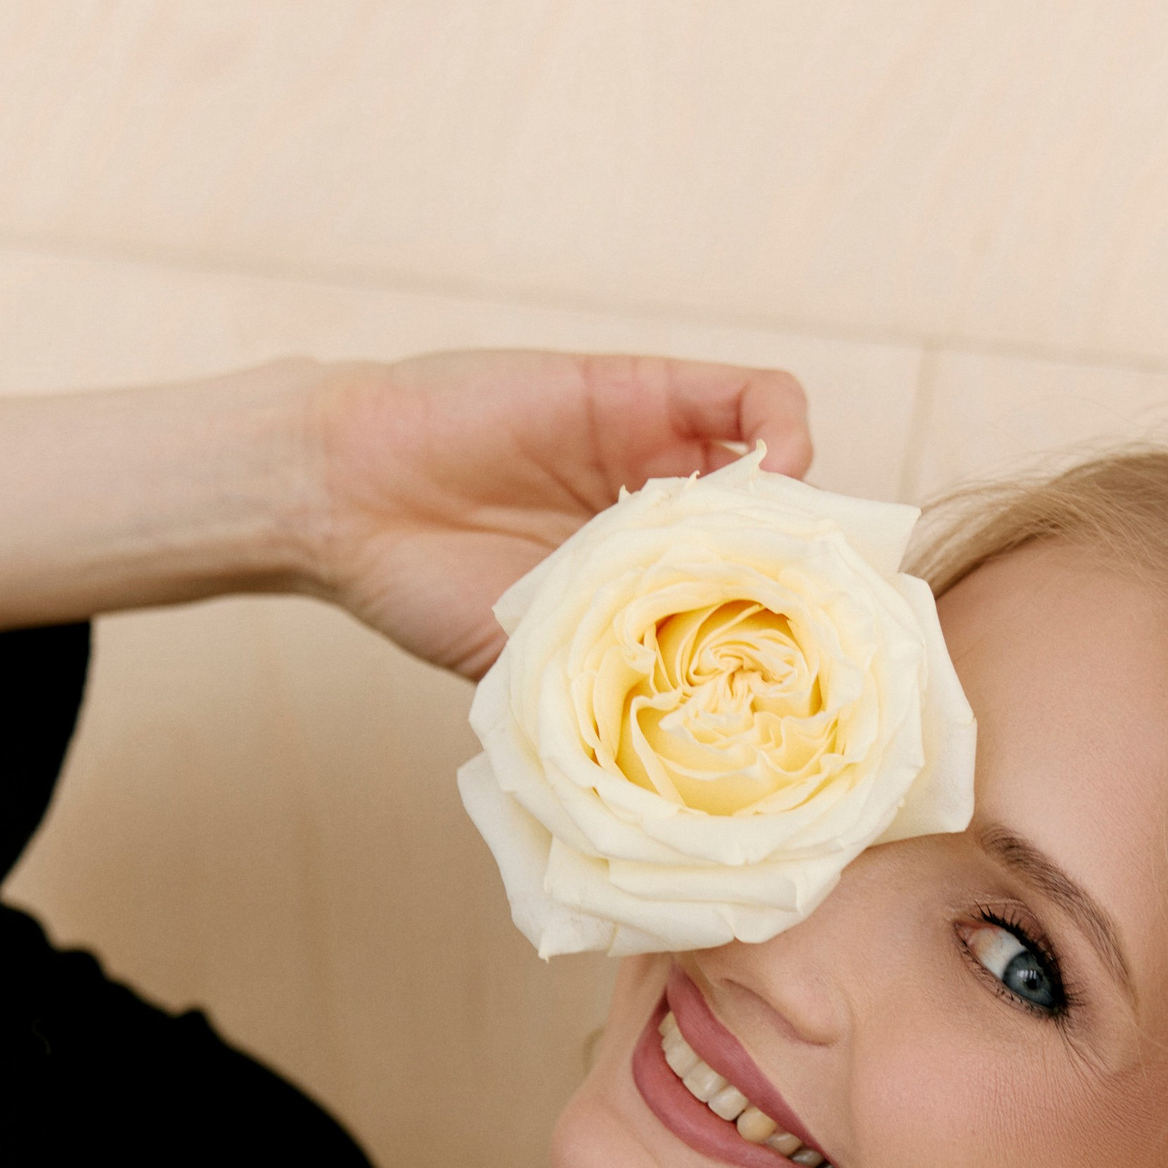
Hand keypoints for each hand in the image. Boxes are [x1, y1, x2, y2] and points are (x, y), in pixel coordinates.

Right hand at [295, 349, 813, 678]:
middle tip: (824, 613)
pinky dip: (782, 429)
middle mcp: (664, 521)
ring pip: (778, 467)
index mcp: (647, 590)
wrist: (344, 501)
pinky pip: (751, 398)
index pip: (756, 604)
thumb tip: (689, 778)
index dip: (796, 632)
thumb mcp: (535, 670)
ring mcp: (659, 452)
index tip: (815, 671)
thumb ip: (612, 691)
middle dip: (813, 576)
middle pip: (782, 536)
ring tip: (793, 550)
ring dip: (803, 506)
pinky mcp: (645, 389)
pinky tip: (775, 475)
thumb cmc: (424, 592)